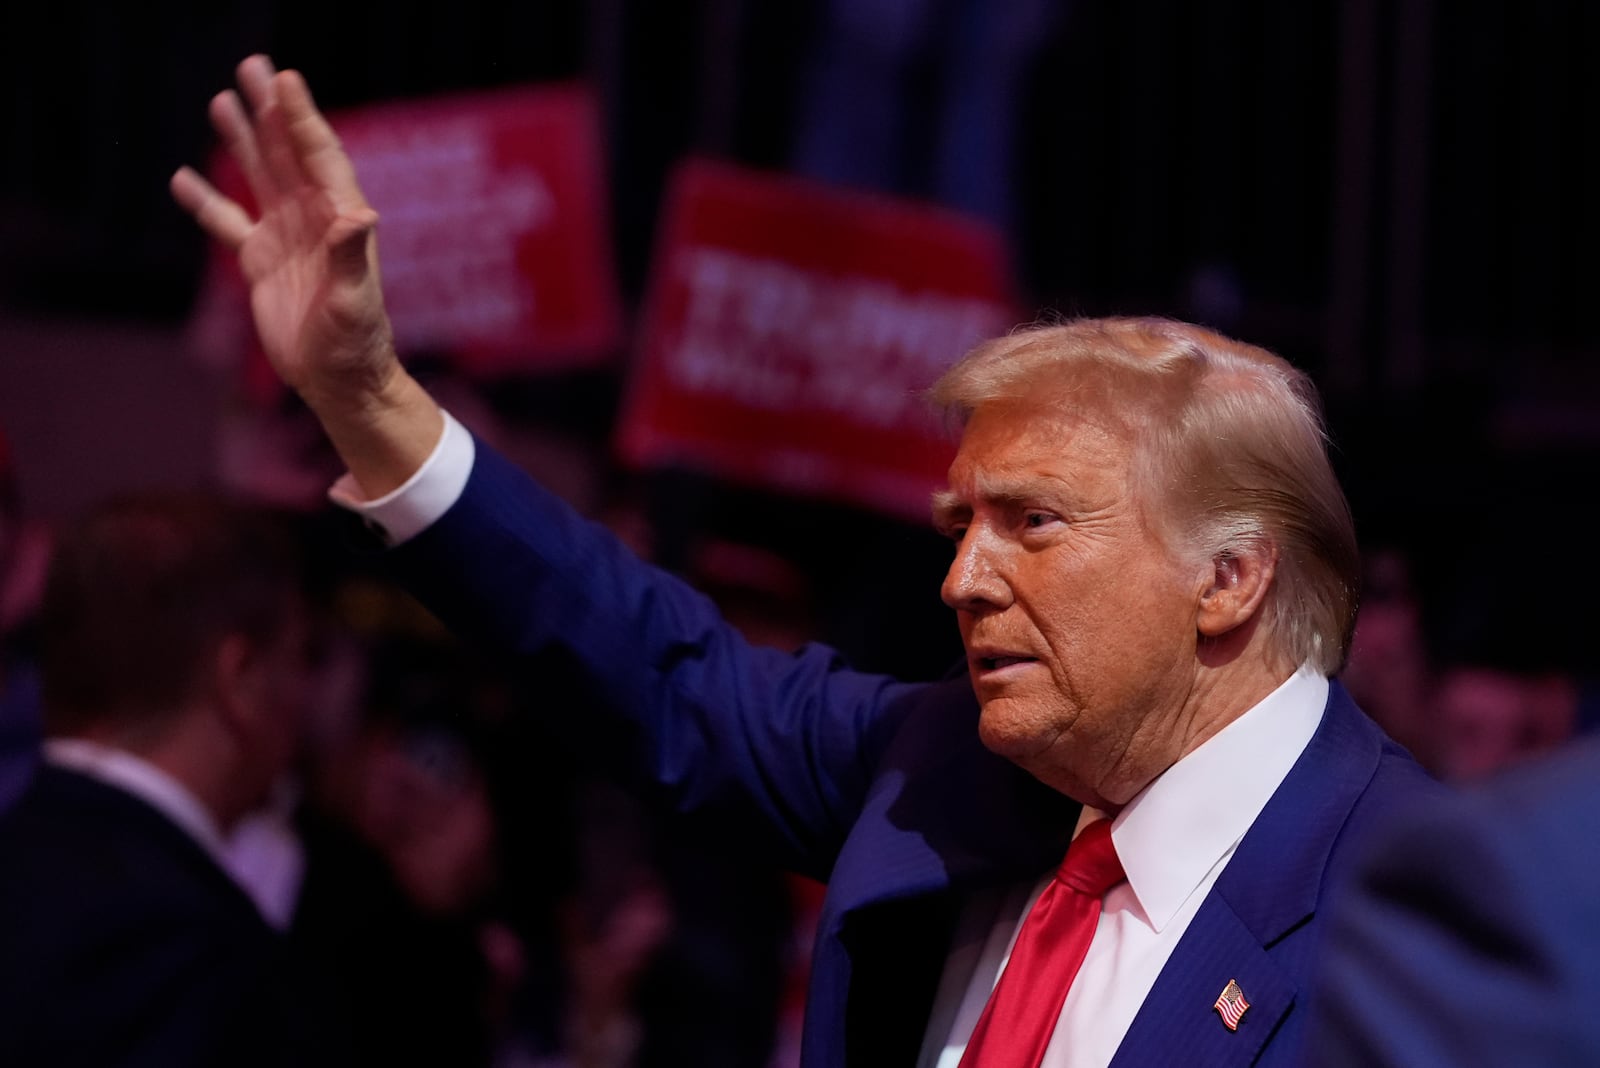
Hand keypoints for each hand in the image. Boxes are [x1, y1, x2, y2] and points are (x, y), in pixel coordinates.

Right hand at [172, 55, 393, 409]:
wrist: (338, 380)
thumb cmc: (356, 343)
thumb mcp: (354, 302)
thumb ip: (351, 257)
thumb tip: (360, 215)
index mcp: (340, 220)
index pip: (320, 156)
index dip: (302, 117)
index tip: (286, 79)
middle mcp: (314, 220)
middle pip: (288, 153)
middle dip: (270, 111)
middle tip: (252, 66)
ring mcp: (285, 237)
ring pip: (259, 177)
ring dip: (241, 140)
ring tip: (221, 101)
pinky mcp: (260, 261)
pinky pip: (228, 222)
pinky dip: (206, 201)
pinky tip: (183, 179)